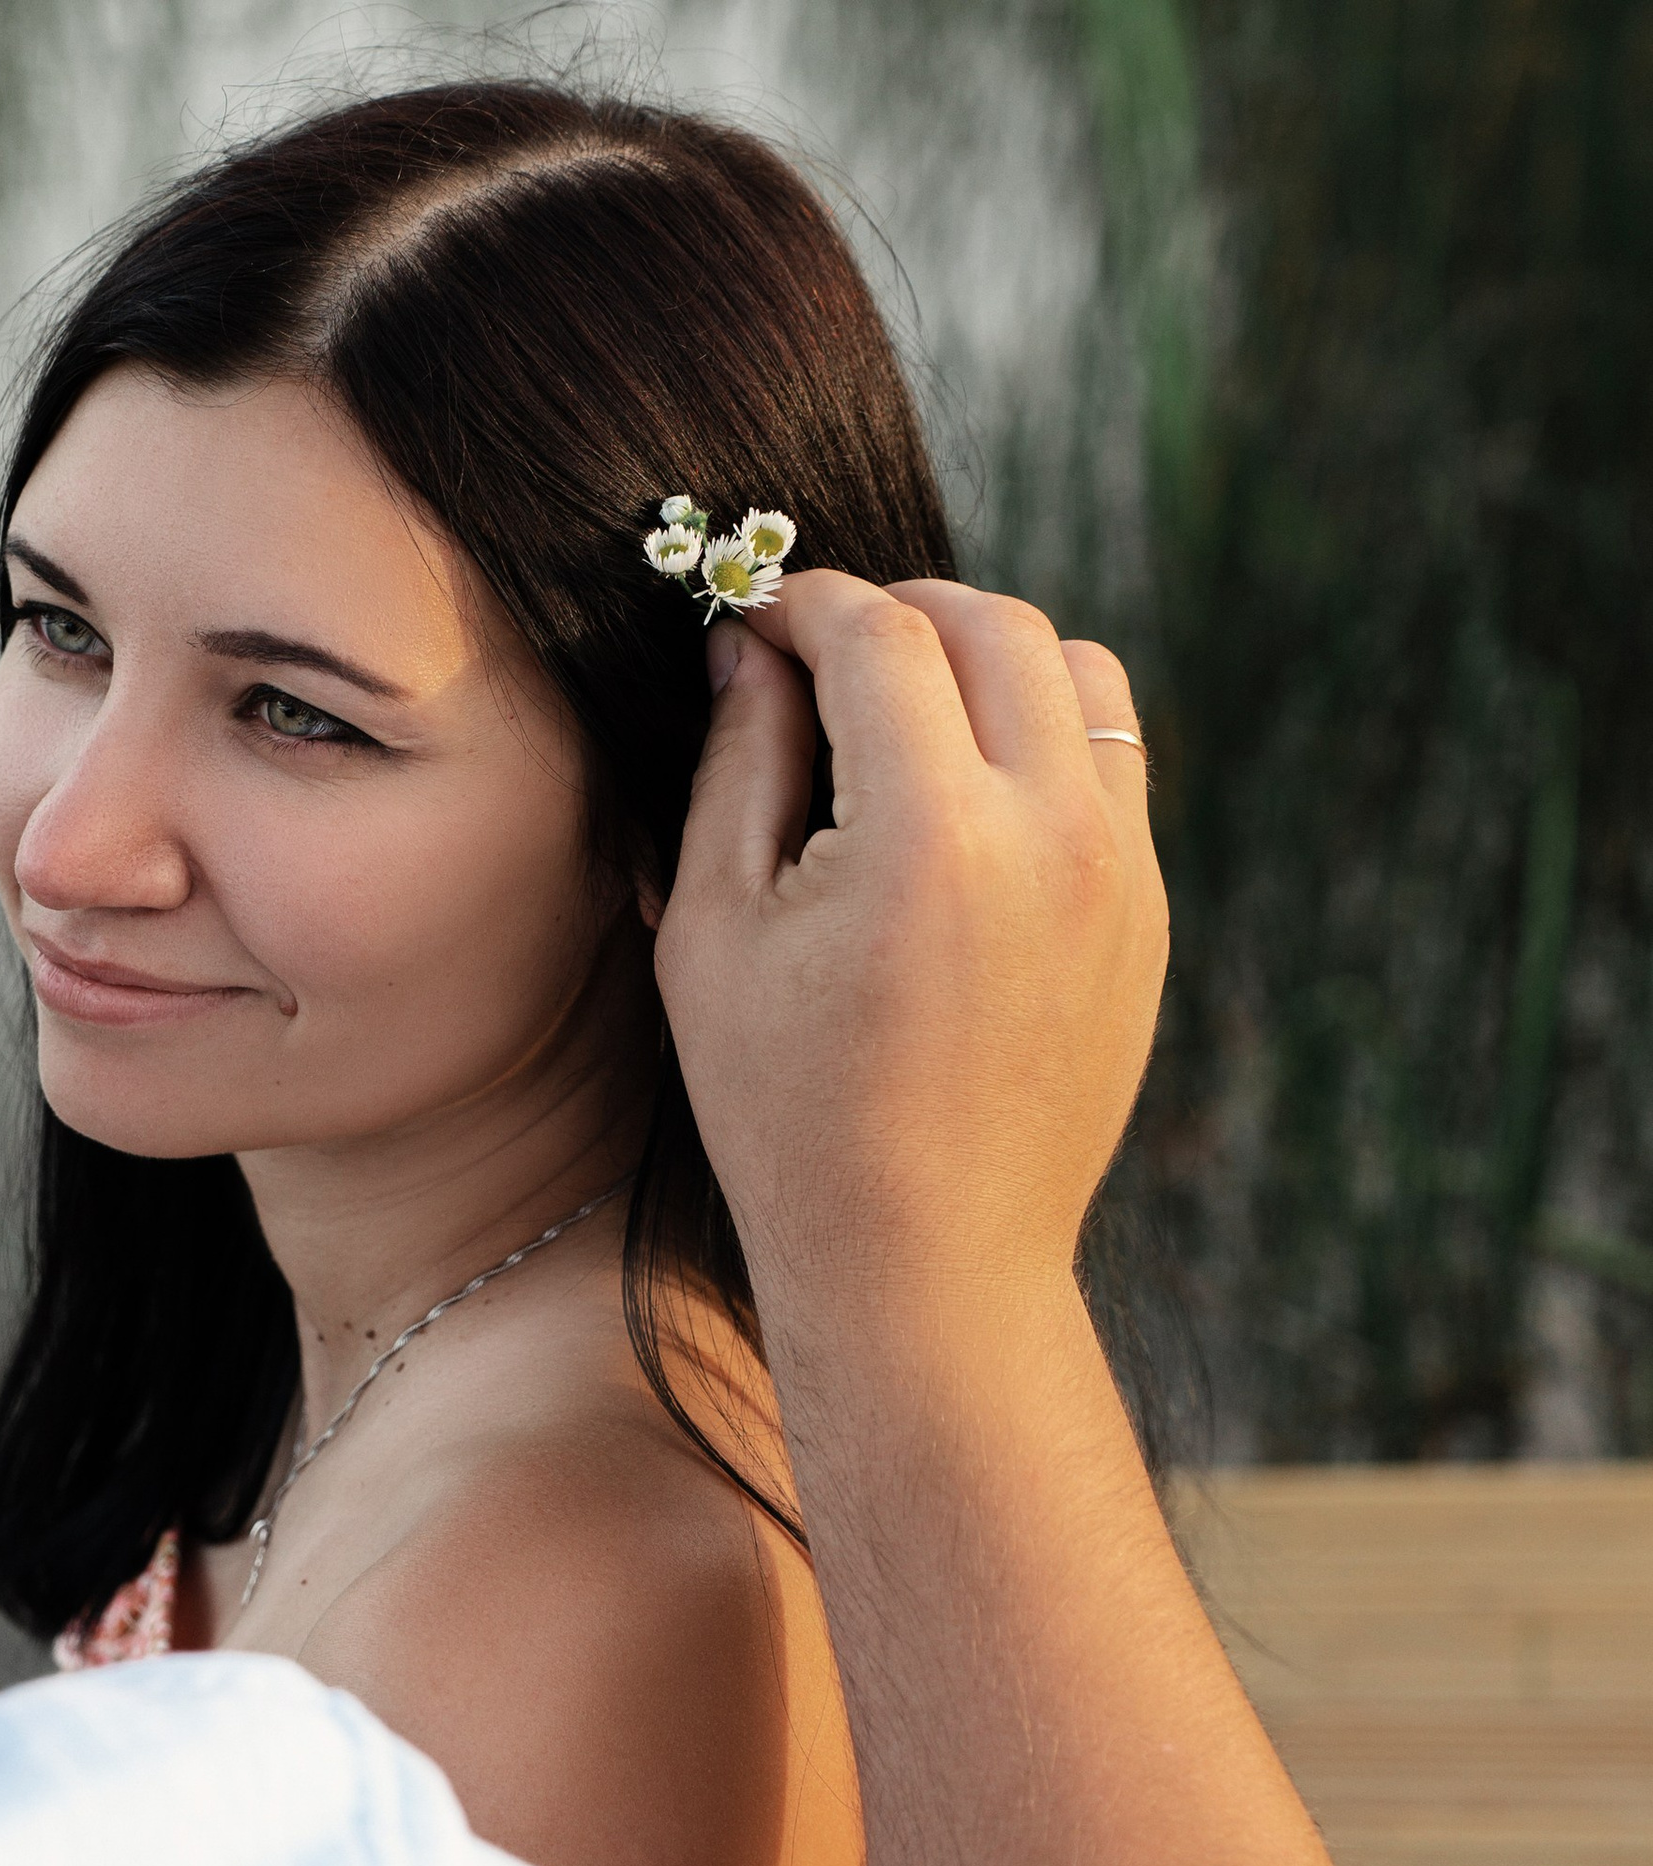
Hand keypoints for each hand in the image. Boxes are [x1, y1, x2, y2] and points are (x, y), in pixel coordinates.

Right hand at [653, 576, 1166, 1346]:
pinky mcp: (1149, 912)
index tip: (755, 615)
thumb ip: (735, 764)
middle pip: (995, 624)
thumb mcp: (716, 932)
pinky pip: (1112, 762)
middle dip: (901, 607)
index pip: (879, 636)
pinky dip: (1040, 734)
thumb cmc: (789, 1112)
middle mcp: (1052, 835)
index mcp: (931, 837)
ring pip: (1083, 672)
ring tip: (908, 703)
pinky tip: (960, 790)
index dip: (803, 602)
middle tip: (824, 641)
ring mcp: (1122, 872)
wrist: (931, 1263)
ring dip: (989, 655)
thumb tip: (748, 648)